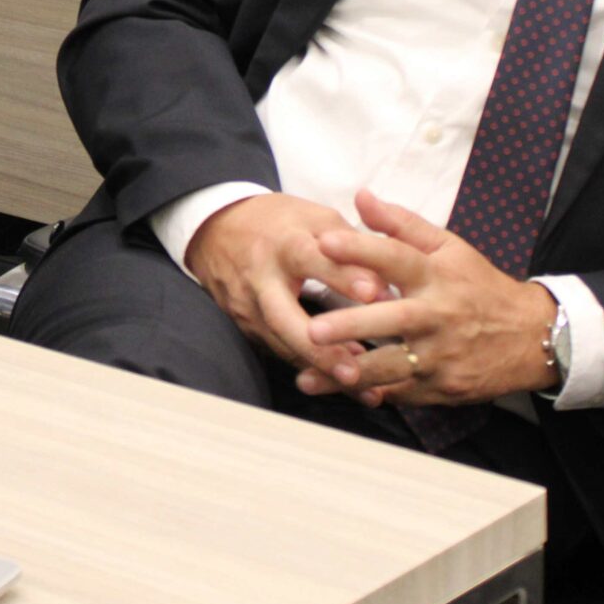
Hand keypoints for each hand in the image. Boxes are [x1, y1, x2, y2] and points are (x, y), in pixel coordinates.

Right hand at [183, 192, 387, 377]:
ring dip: (320, 367)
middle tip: (356, 369)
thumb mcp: (313, 217)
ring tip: (360, 385)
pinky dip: (309, 367)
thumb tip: (387, 284)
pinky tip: (338, 379)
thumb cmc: (279, 222)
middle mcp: (261, 278)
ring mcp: (248, 307)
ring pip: (282, 344)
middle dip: (320, 348)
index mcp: (283, 243)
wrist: (216, 229)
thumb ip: (350, 246)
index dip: (342, 275)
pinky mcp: (244, 327)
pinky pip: (279, 351)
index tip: (374, 293)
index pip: (312, 258)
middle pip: (284, 317)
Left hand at [294, 189, 560, 407]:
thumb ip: (401, 224)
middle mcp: (438, 316)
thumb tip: (361, 196)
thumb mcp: (448, 248)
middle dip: (351, 326)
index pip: (397, 257)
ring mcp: (440, 356)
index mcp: (436, 275)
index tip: (325, 242)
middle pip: (392, 320)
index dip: (361, 248)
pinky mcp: (441, 388)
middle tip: (312, 330)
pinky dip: (369, 393)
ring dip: (349, 373)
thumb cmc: (479, 286)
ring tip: (310, 375)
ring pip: (391, 367)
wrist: (530, 337)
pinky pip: (400, 393)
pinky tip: (336, 391)